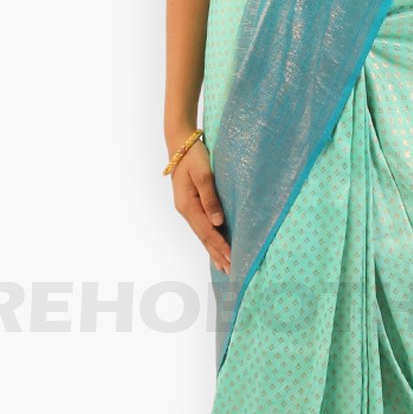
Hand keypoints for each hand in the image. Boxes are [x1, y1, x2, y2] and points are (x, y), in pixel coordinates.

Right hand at [170, 138, 231, 273]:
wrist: (180, 142)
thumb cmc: (194, 156)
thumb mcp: (204, 175)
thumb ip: (210, 198)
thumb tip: (218, 222)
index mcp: (188, 206)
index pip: (207, 232)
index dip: (221, 247)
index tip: (233, 259)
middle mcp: (186, 210)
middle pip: (204, 238)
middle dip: (217, 254)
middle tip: (232, 271)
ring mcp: (187, 208)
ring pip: (202, 234)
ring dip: (213, 250)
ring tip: (224, 265)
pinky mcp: (191, 203)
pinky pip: (201, 226)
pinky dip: (209, 239)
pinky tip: (215, 245)